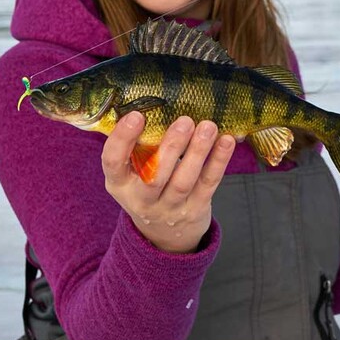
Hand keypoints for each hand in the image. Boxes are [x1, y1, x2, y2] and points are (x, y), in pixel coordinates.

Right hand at [101, 112, 234, 253]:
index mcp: (120, 184)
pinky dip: (218, 162)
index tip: (136, 115)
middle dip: (171, 147)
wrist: (165, 235)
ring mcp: (170, 208)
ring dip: (197, 152)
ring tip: (208, 126)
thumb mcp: (131, 175)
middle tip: (184, 121)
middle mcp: (141, 199)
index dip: (122, 140)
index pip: (113, 162)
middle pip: (154, 176)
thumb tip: (154, 103)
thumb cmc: (147, 189)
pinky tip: (226, 141)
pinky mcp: (195, 209)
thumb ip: (138, 148)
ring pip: (183, 181)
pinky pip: (208, 184)